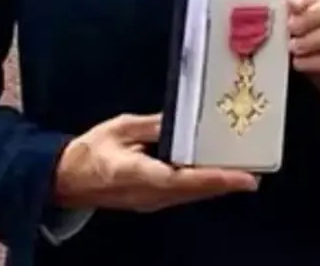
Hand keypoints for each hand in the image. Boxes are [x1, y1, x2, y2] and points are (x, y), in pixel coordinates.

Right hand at [51, 113, 257, 212]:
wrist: (65, 179)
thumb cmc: (90, 150)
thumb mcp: (121, 128)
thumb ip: (152, 126)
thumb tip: (181, 119)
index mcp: (138, 174)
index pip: (184, 179)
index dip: (216, 179)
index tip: (243, 178)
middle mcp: (148, 194)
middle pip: (194, 192)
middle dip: (224, 184)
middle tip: (254, 174)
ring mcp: (149, 201)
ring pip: (190, 196)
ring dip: (215, 186)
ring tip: (242, 174)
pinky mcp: (149, 200)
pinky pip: (181, 194)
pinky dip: (201, 185)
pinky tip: (213, 174)